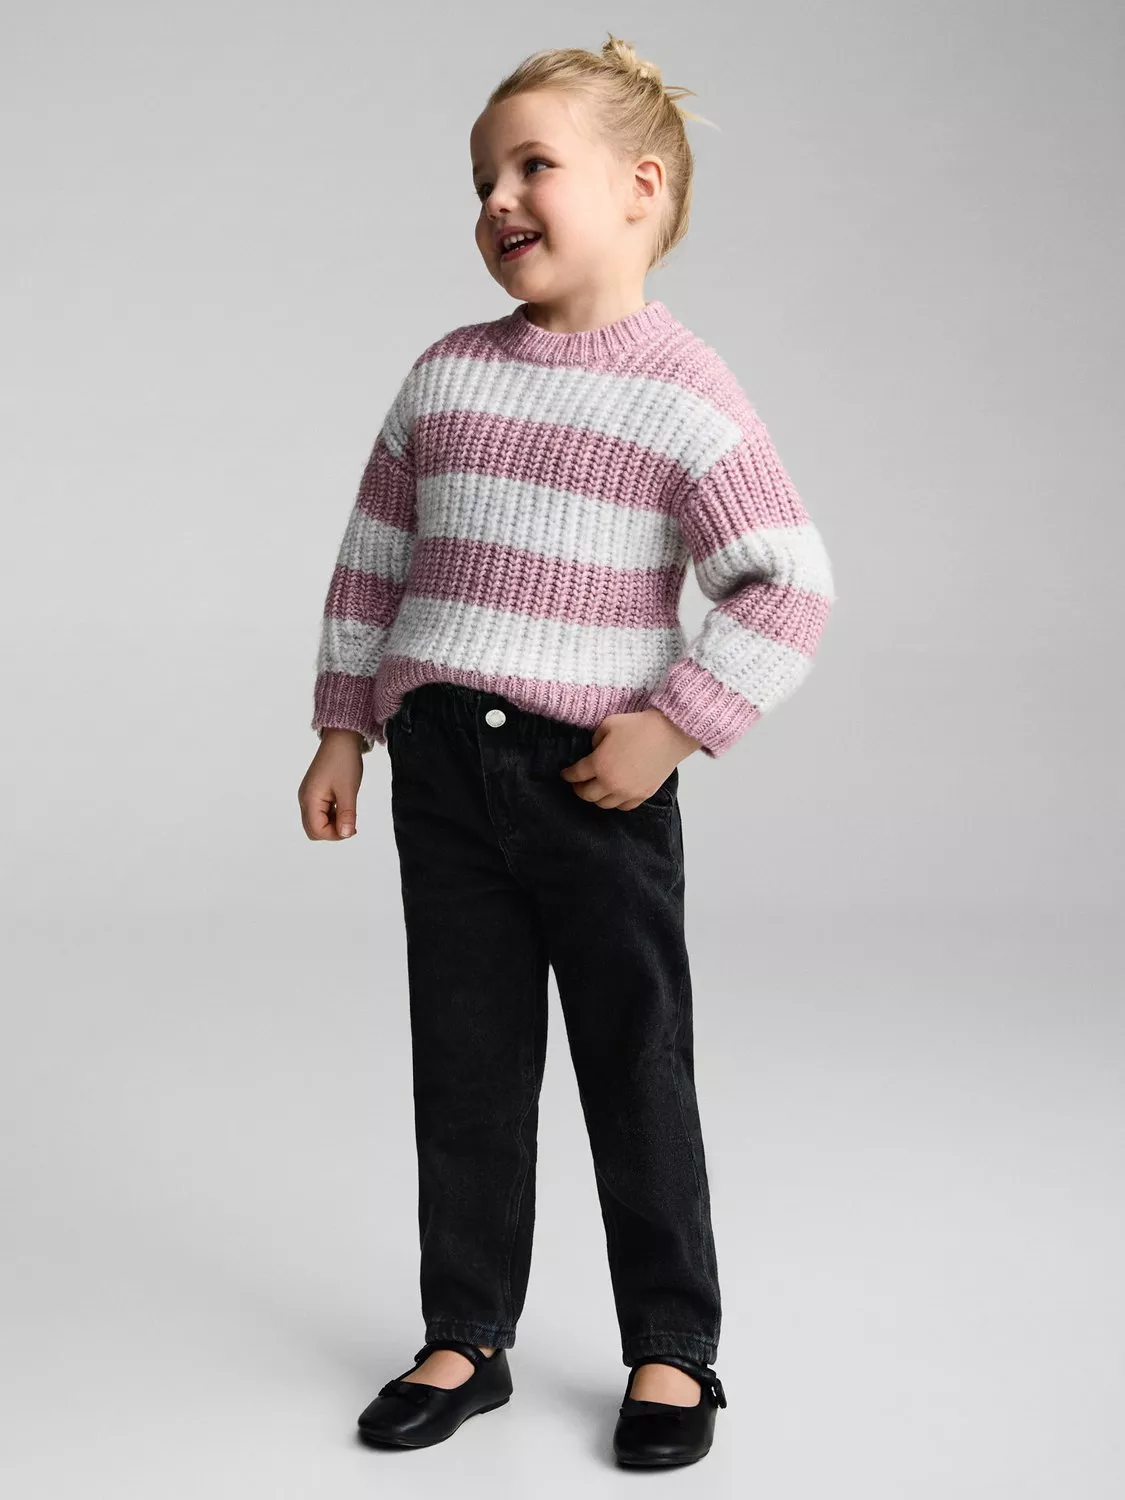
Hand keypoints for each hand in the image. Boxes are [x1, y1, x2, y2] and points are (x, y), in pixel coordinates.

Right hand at [299, 729, 363, 838]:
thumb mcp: (348, 791)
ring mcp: (308, 795)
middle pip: (313, 829)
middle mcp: (305, 799)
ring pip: (316, 822)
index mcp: (310, 799)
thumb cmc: (344, 762)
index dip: (334, 835)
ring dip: (332, 824)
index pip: (316, 830)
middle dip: (332, 832)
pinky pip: (320, 812)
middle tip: (350, 823)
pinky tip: (344, 807)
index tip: (351, 828)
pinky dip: (331, 815)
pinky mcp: (314, 792)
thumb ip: (346, 815)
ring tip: (349, 813)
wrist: (341, 739)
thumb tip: (345, 835)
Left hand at [559, 708, 699, 810]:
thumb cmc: (638, 726)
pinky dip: (615, 802)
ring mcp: (628, 792)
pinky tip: (614, 794)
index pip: (576, 775)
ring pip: (604, 804)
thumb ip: (595, 740)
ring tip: (595, 789)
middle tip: (577, 784)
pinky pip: (623, 807)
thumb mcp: (608, 725)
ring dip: (596, 798)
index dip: (567, 775)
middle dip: (578, 789)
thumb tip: (595, 750)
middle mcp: (611, 783)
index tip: (564, 774)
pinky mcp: (643, 795)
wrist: (669, 734)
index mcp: (599, 765)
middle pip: (587, 795)